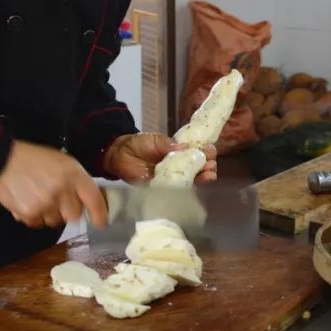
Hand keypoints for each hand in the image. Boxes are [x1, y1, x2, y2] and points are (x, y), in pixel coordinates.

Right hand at [0, 141, 107, 229]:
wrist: (2, 160)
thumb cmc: (33, 158)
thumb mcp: (61, 161)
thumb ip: (76, 180)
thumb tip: (87, 200)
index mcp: (73, 173)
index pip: (94, 199)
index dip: (99, 213)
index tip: (100, 222)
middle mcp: (62, 189)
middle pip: (74, 215)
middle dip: (68, 211)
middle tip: (57, 200)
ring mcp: (46, 203)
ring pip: (55, 221)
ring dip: (50, 213)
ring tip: (37, 197)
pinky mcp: (30, 214)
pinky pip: (38, 223)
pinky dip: (34, 216)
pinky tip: (27, 201)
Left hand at [103, 133, 217, 183]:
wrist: (119, 153)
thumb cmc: (138, 143)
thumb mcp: (155, 140)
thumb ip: (168, 144)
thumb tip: (185, 147)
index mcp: (178, 152)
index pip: (196, 153)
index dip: (205, 153)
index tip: (211, 151)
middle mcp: (177, 166)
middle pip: (197, 168)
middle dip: (207, 167)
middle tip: (212, 165)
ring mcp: (170, 178)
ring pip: (190, 180)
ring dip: (201, 178)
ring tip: (209, 175)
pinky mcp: (161, 188)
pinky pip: (175, 190)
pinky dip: (185, 189)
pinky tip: (193, 186)